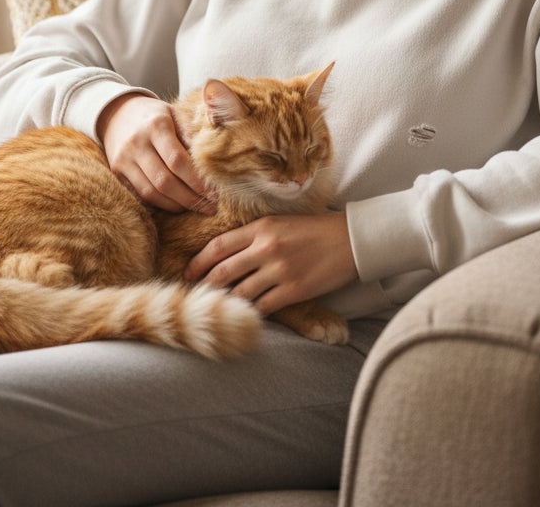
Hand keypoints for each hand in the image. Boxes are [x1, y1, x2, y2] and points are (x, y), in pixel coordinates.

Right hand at [98, 93, 215, 213]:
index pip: (178, 160)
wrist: (119, 114)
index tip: (216, 192)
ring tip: (198, 207)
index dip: (198, 180)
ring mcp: (123, 160)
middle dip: (190, 198)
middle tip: (211, 207)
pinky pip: (141, 195)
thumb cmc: (157, 116)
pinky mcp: (117, 173)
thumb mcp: (176, 114)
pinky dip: (162, 204)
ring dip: (177, 205)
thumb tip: (211, 160)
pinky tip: (179, 204)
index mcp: (156, 125)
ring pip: (152, 193)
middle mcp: (136, 143)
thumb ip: (192, 134)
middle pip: (164, 181)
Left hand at [183, 213, 357, 314]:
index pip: (219, 246)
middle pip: (223, 271)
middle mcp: (266, 248)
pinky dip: (252, 313)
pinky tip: (248, 316)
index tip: (189, 273)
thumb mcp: (280, 223)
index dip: (199, 262)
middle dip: (206, 286)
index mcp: (261, 228)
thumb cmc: (314, 230)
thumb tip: (228, 254)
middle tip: (197, 296)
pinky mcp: (294, 290)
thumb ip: (254, 236)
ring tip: (220, 309)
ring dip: (228, 303)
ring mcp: (279, 270)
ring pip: (240, 292)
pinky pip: (263, 307)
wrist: (350, 239)